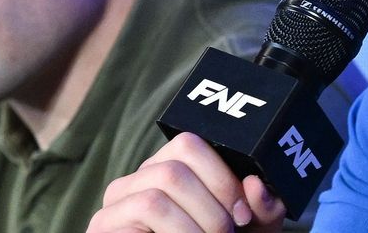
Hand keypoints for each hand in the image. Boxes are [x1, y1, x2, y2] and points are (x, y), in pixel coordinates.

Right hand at [87, 132, 286, 232]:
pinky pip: (145, 211)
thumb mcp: (249, 228)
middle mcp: (137, 180)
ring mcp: (116, 203)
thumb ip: (262, 208)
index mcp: (169, 168)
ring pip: (160, 191)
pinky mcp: (104, 226)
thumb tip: (257, 186)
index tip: (243, 213)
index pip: (189, 144)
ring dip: (196, 224)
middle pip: (174, 167)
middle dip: (212, 204)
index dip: (222, 176)